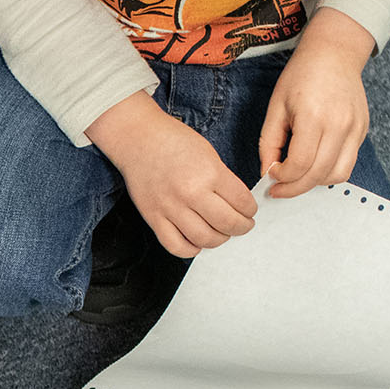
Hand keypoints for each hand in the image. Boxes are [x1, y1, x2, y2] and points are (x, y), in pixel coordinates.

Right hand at [87, 92, 256, 257]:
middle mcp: (191, 193)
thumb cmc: (173, 141)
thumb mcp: (209, 154)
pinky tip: (197, 242)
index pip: (242, 202)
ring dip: (219, 240)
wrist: (138, 139)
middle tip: (243, 225)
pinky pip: (175, 245)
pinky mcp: (153, 217)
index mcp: (210, 173)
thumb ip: (223, 180)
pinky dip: (191, 249)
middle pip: (227, 224)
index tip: (250, 211)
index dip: (251, 209)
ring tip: (221, 233)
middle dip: (241, 227)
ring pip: (204, 239)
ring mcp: (170, 208)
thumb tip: (236, 204)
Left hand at [260, 8, 375, 197]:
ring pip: (338, 175)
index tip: (271, 174)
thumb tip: (267, 172)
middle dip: (294, 188)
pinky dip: (329, 171)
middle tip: (278, 188)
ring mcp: (356, 128)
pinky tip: (313, 164)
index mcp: (314, 117)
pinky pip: (348, 163)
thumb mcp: (275, 107)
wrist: (335, 53)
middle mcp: (340, 125)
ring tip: (297, 176)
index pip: (300, 164)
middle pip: (318, 175)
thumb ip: (269, 143)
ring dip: (314, 182)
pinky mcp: (363, 130)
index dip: (282, 177)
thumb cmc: (301, 76)